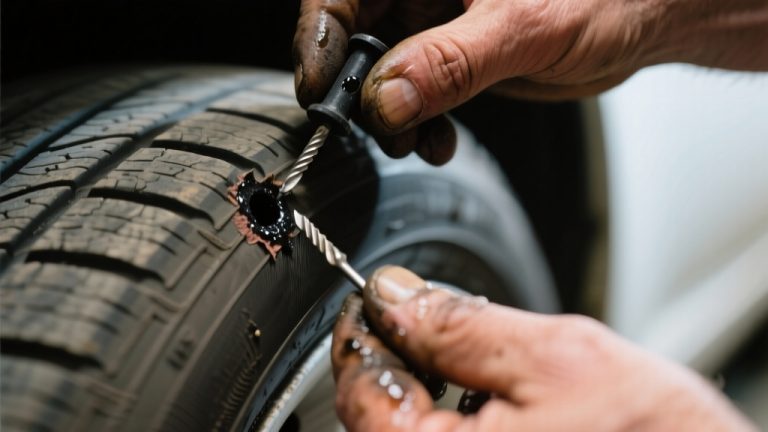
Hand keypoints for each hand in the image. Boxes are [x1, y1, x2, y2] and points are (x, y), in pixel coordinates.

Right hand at [294, 0, 767, 164]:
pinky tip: (437, 138)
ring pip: (382, 71)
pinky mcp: (452, 55)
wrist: (646, 18)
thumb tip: (386, 96)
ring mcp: (436, 21)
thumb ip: (450, 63)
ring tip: (414, 138)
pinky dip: (418, 123)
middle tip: (372, 125)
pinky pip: (415, 92)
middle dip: (356, 87)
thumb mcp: (522, 28)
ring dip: (390, 115)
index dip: (321, 36)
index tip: (320, 88)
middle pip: (355, 34)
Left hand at [331, 266, 755, 430]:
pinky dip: (445, 414)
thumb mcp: (557, 360)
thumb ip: (462, 326)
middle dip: (392, 356)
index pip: (360, 394)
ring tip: (454, 350)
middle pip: (376, 418)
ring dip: (418, 384)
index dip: (362, 334)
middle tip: (414, 314)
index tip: (373, 299)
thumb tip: (396, 294)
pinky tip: (476, 394)